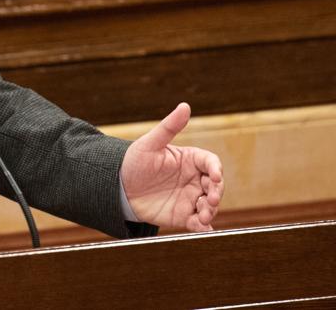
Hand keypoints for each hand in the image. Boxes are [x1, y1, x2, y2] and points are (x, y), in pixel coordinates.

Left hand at [122, 102, 224, 231]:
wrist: (119, 187)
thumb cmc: (135, 161)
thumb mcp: (150, 143)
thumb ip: (169, 127)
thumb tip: (185, 105)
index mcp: (190, 160)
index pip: (211, 162)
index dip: (216, 169)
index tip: (215, 176)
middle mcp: (194, 179)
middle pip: (215, 185)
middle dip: (216, 192)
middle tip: (210, 199)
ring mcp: (190, 197)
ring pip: (209, 205)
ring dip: (211, 210)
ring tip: (203, 214)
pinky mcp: (184, 215)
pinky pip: (198, 222)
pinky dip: (204, 227)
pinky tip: (203, 230)